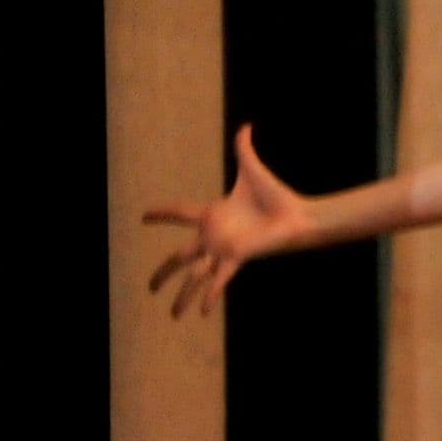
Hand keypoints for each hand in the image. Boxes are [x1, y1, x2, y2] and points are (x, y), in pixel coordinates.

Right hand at [144, 124, 313, 319]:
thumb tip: (247, 124)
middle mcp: (214, 236)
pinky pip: (218, 280)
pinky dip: (209, 295)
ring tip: (172, 316)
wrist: (298, 215)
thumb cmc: (277, 197)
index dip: (161, 214)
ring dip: (182, 295)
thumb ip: (244, 148)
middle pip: (179, 257)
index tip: (143, 216)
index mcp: (212, 215)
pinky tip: (202, 313)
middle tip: (147, 287)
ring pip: (194, 275)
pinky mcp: (236, 258)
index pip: (178, 213)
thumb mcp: (252, 169)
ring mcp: (222, 250)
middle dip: (163, 272)